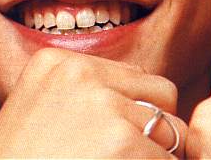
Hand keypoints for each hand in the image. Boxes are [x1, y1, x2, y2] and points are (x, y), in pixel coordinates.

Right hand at [0, 48, 186, 157]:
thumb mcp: (39, 108)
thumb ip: (84, 92)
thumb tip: (144, 105)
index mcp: (57, 61)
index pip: (133, 75)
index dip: (136, 110)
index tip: (119, 135)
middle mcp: (80, 72)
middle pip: (160, 92)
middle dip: (156, 126)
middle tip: (131, 154)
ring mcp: (101, 103)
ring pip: (171, 128)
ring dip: (157, 154)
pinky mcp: (120, 142)